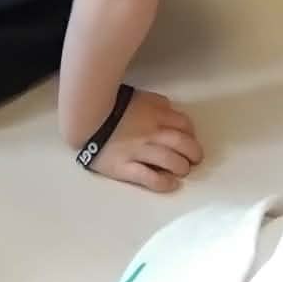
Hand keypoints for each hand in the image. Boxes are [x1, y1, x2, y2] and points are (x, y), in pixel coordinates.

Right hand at [87, 87, 202, 192]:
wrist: (87, 119)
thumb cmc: (114, 106)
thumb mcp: (142, 97)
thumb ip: (159, 105)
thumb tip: (172, 113)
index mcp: (157, 114)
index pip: (184, 125)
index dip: (192, 134)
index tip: (191, 140)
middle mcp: (152, 133)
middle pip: (182, 143)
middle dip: (193, 153)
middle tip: (195, 159)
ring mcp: (139, 151)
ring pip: (170, 161)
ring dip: (181, 167)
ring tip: (183, 170)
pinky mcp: (125, 168)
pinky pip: (149, 178)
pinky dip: (164, 183)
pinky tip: (171, 184)